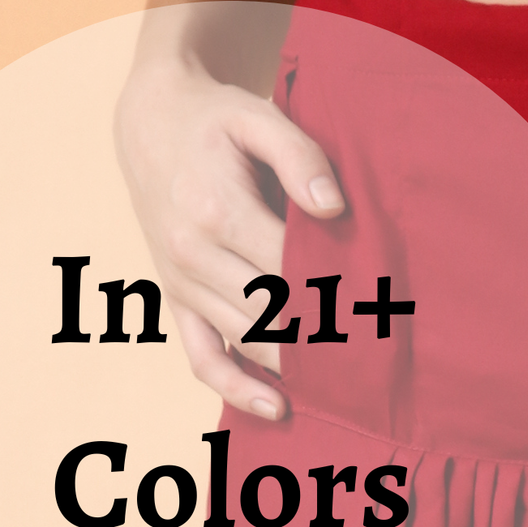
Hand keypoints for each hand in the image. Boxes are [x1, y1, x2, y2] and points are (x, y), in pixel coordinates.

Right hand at [112, 54, 344, 421]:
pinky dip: (237, 389)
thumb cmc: (213, 120)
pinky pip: (202, 359)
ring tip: (346, 383)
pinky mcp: (176, 301)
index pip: (290, 268)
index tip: (379, 307)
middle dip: (324, 335)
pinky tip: (278, 408)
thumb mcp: (256, 118)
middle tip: (376, 355)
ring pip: (246, 341)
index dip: (337, 291)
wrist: (148, 122)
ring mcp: (182, 284)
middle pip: (272, 313)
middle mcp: (194, 254)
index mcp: (217, 210)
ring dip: (294, 367)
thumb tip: (334, 208)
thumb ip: (300, 156)